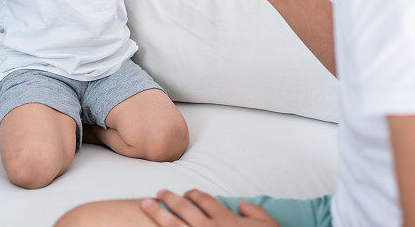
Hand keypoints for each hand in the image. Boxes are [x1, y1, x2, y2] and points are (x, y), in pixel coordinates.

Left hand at [141, 189, 278, 226]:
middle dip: (169, 198)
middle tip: (158, 193)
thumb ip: (254, 211)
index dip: (193, 193)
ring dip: (158, 212)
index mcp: (225, 219)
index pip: (204, 200)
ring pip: (173, 224)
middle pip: (184, 208)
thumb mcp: (267, 224)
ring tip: (146, 204)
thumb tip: (241, 203)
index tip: (186, 192)